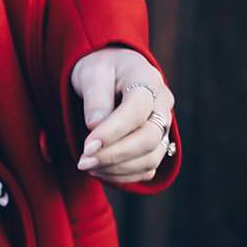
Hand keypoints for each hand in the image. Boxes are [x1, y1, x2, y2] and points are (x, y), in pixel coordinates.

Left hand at [70, 48, 174, 184]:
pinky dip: (124, 176)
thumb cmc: (100, 70)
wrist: (112, 72)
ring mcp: (164, 126)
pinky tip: (100, 171)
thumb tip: (95, 127)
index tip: (87, 146)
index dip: (112, 132)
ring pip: (151, 158)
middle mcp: (162, 104)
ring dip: (118, 169)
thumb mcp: (91, 72)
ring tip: (88, 166)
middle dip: (114, 155)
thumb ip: (95, 97)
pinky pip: (148, 169)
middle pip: (149, 138)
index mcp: (147, 79)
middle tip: (83, 162)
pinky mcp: (158, 144)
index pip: (137, 110)